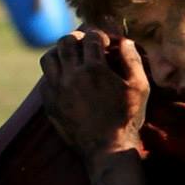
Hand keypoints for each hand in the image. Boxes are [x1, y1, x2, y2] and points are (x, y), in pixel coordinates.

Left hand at [40, 28, 149, 163]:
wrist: (107, 149)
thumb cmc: (127, 117)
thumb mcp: (139, 87)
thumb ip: (132, 59)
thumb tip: (124, 40)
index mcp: (94, 69)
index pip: (90, 37)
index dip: (99, 35)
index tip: (105, 42)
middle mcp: (71, 75)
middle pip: (66, 42)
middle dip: (77, 38)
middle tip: (86, 45)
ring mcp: (57, 89)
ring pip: (49, 57)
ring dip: (59, 53)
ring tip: (71, 58)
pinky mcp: (49, 103)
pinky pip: (44, 79)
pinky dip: (54, 74)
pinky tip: (65, 79)